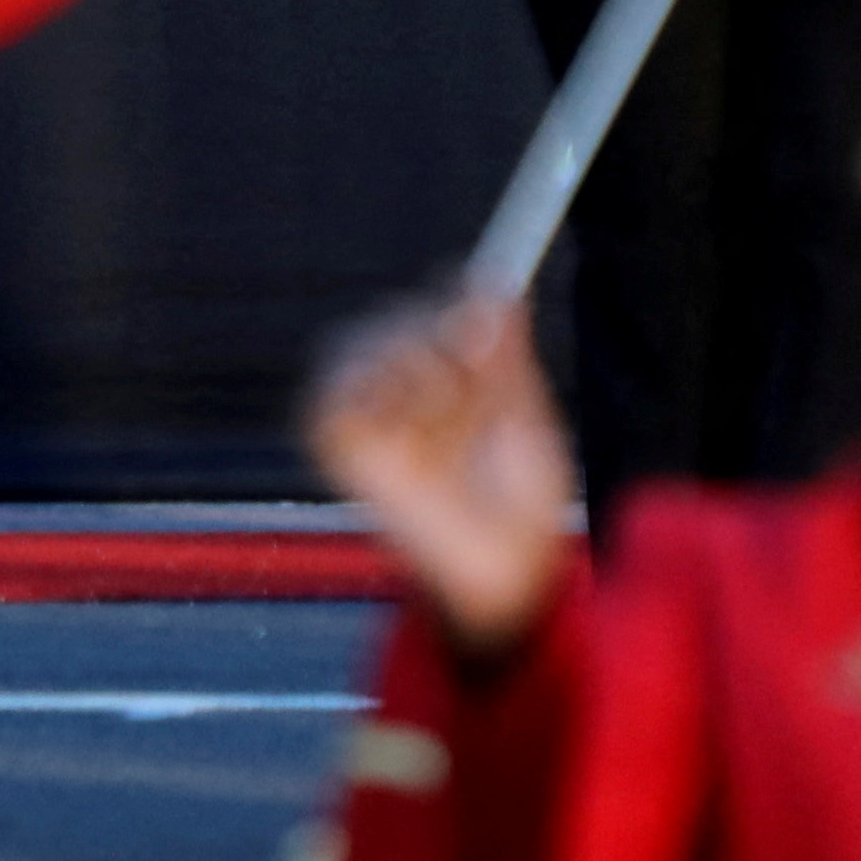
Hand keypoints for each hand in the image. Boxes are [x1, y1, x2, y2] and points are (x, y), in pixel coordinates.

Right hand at [306, 292, 577, 654]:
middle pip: (396, 320)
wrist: (509, 576)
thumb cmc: (524, 511)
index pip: (435, 311)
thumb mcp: (528, 422)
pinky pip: (332, 400)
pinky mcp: (345, 452)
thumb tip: (500, 285)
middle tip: (477, 364)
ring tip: (450, 415)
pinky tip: (414, 425)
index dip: (454, 294)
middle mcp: (408, 396)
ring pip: (361, 347)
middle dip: (439, 333)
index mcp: (453, 383)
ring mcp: (374, 423)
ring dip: (412, 369)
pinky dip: (372, 399)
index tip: (487, 283)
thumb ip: (508, 358)